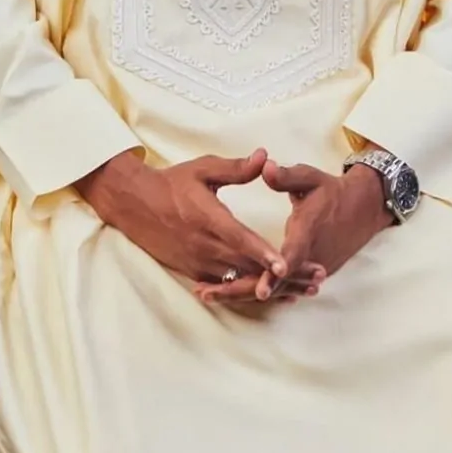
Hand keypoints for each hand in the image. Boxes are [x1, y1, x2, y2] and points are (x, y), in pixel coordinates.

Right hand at [77, 147, 321, 299]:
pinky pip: (225, 286)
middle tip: (316, 277)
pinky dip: (249, 290)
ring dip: (270, 286)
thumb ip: (236, 168)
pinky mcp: (194, 271)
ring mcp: (198, 262)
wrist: (135, 205)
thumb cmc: (172, 183)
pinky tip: (272, 295)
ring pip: (239, 281)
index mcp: (208, 218)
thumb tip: (265, 157)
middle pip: (247, 266)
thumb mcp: (204, 168)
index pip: (239, 239)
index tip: (285, 265)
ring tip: (303, 291)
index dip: (263, 253)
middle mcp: (203, 245)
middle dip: (282, 275)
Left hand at [202, 161, 392, 305]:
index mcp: (309, 231)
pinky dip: (254, 291)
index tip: (259, 287)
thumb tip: (266, 167)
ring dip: (242, 292)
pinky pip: (280, 288)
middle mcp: (310, 257)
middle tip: (206, 293)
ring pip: (275, 288)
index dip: (275, 272)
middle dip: (241, 289)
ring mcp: (310, 270)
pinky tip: (230, 292)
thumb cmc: (331, 191)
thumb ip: (287, 176)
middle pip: (275, 281)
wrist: (362, 209)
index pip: (291, 256)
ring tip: (208, 294)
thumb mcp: (311, 177)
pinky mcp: (307, 275)